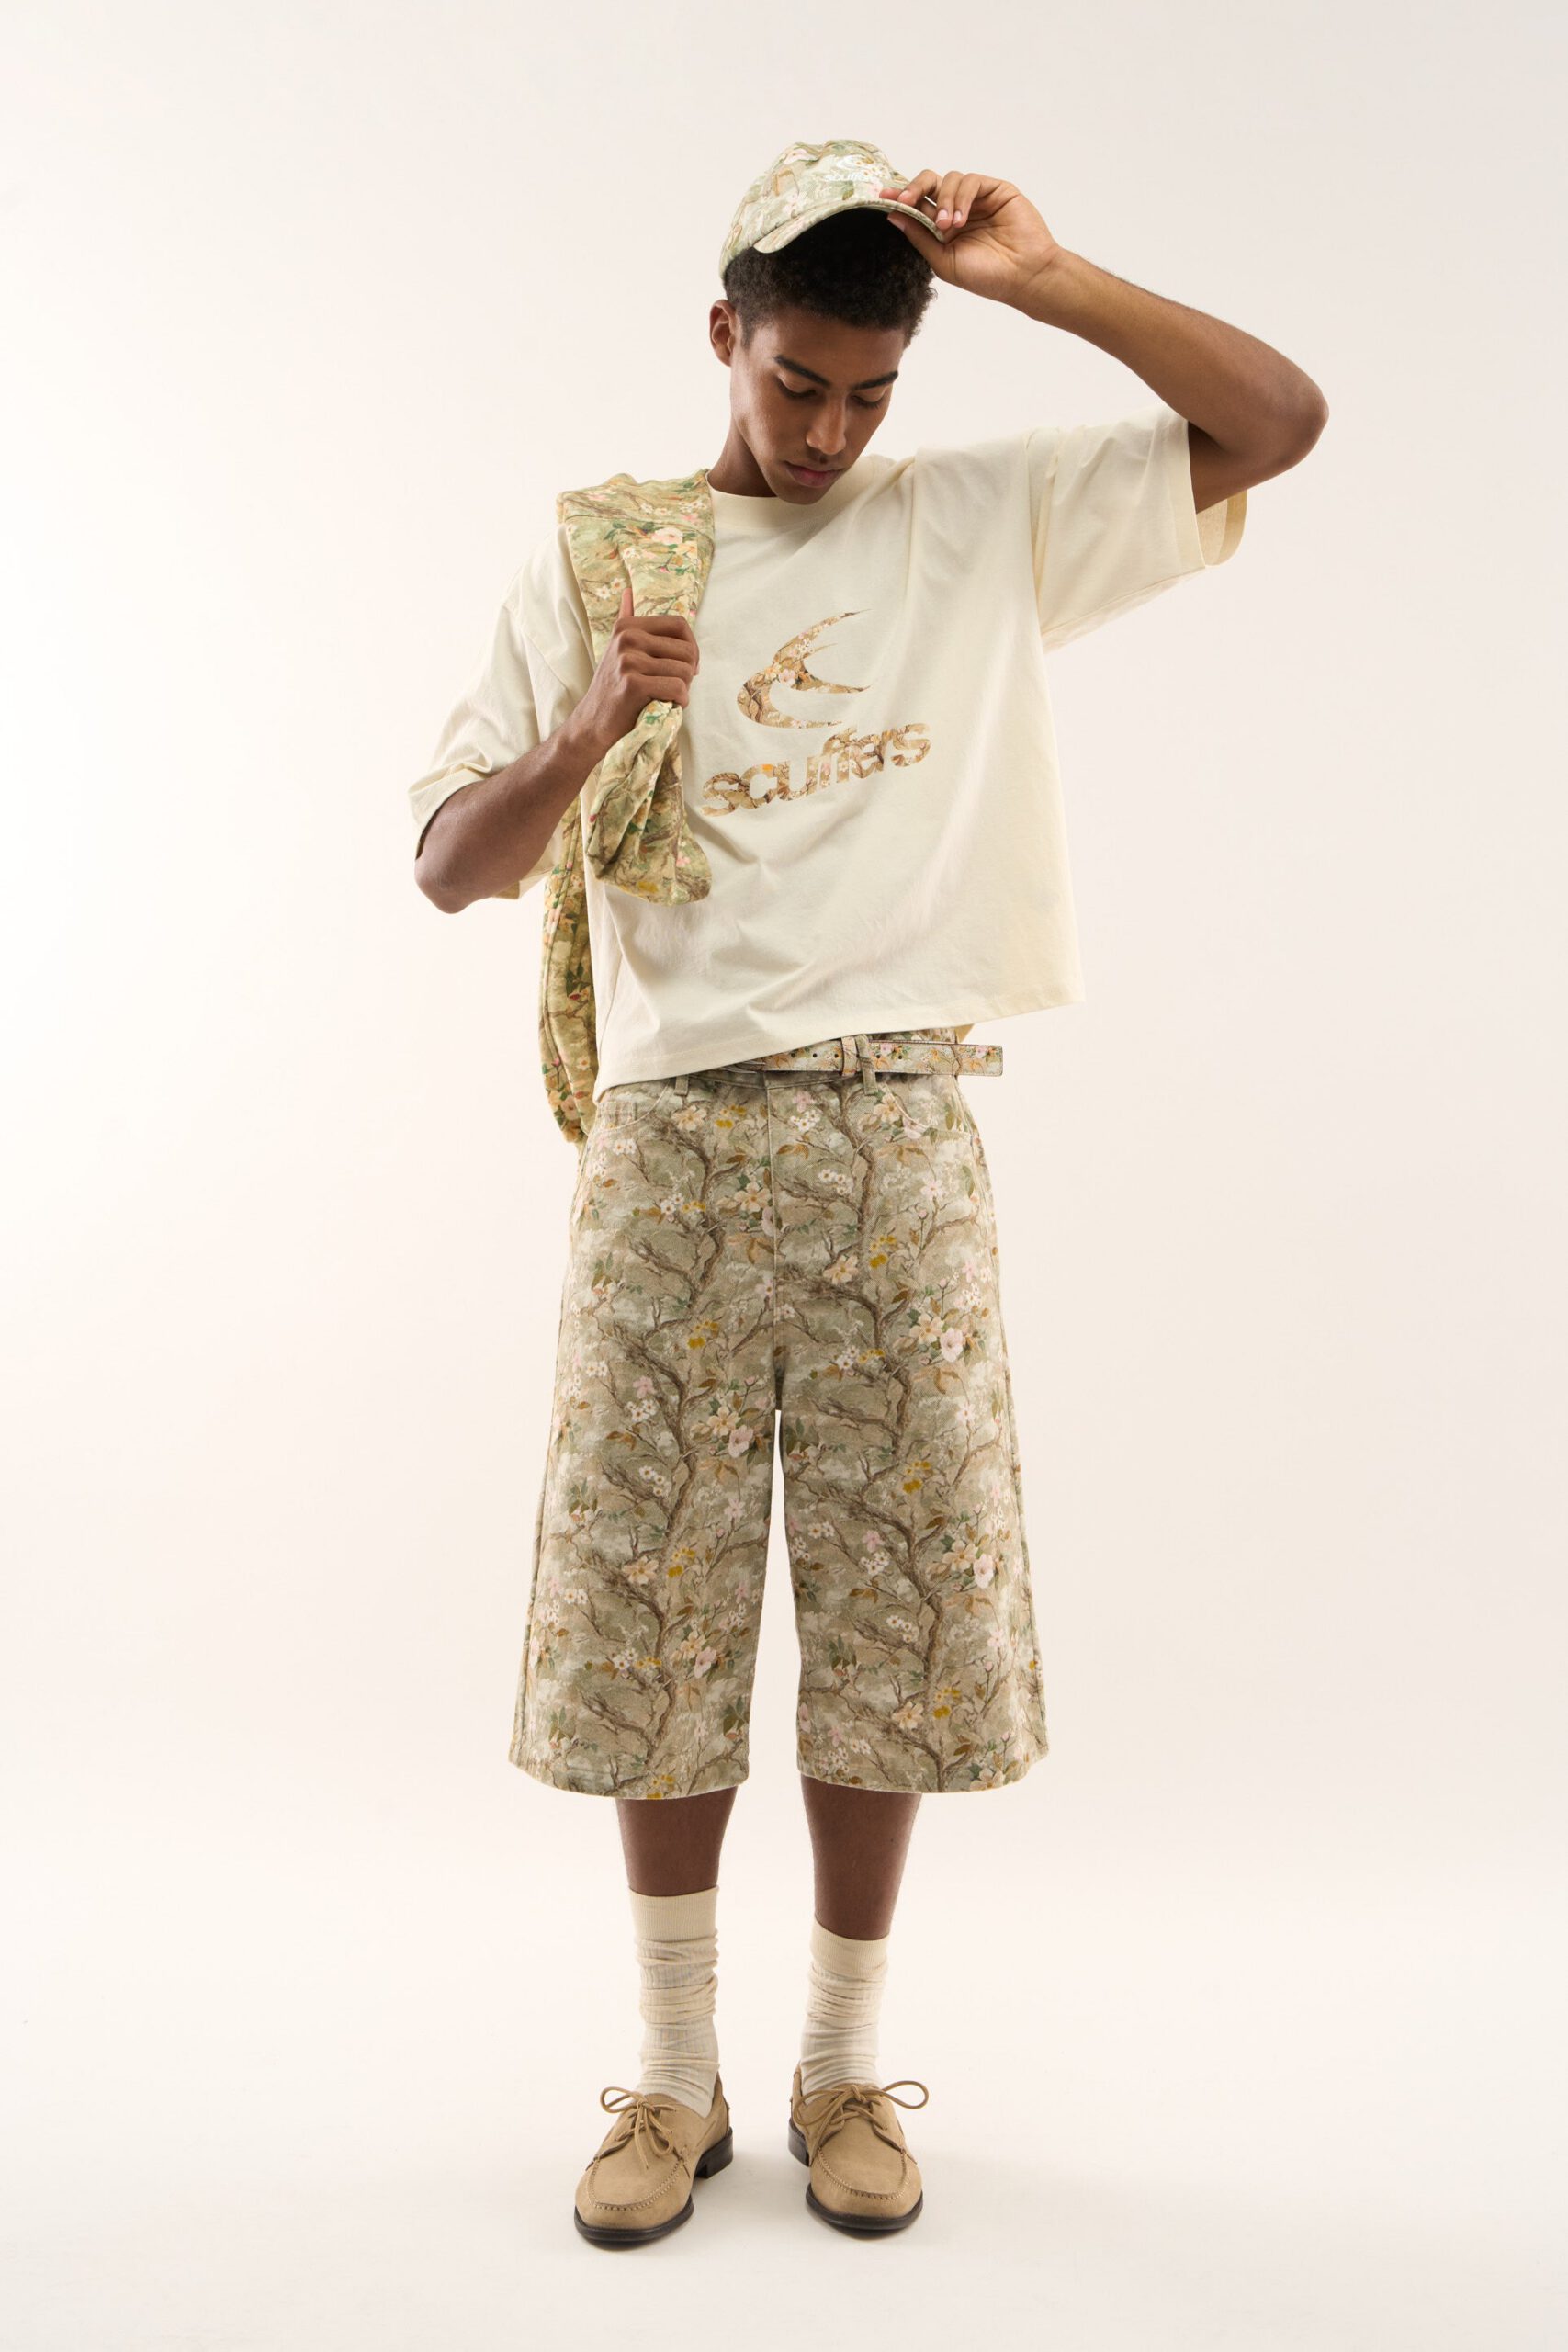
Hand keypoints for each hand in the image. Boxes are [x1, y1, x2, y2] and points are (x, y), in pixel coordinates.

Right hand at [572, 582, 699, 760]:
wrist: (593, 725)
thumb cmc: (613, 689)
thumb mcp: (617, 650)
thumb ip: (627, 621)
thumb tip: (628, 591)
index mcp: (628, 626)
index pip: (680, 624)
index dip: (692, 647)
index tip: (688, 666)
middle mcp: (627, 639)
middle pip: (686, 650)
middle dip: (689, 673)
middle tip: (675, 687)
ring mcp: (628, 660)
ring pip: (685, 671)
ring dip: (684, 690)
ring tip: (668, 697)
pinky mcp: (632, 684)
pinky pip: (677, 688)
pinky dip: (679, 702)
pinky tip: (668, 706)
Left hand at [879, 169, 1064, 308]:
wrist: (1022, 276)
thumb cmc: (986, 276)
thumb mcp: (943, 261)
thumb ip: (919, 237)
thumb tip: (894, 215)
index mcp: (943, 227)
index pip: (918, 205)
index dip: (901, 198)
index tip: (883, 197)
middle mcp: (958, 209)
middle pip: (930, 183)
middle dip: (915, 187)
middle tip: (906, 200)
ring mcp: (977, 199)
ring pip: (949, 180)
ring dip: (944, 200)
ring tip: (948, 226)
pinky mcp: (995, 190)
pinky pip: (971, 181)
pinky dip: (962, 197)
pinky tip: (962, 219)